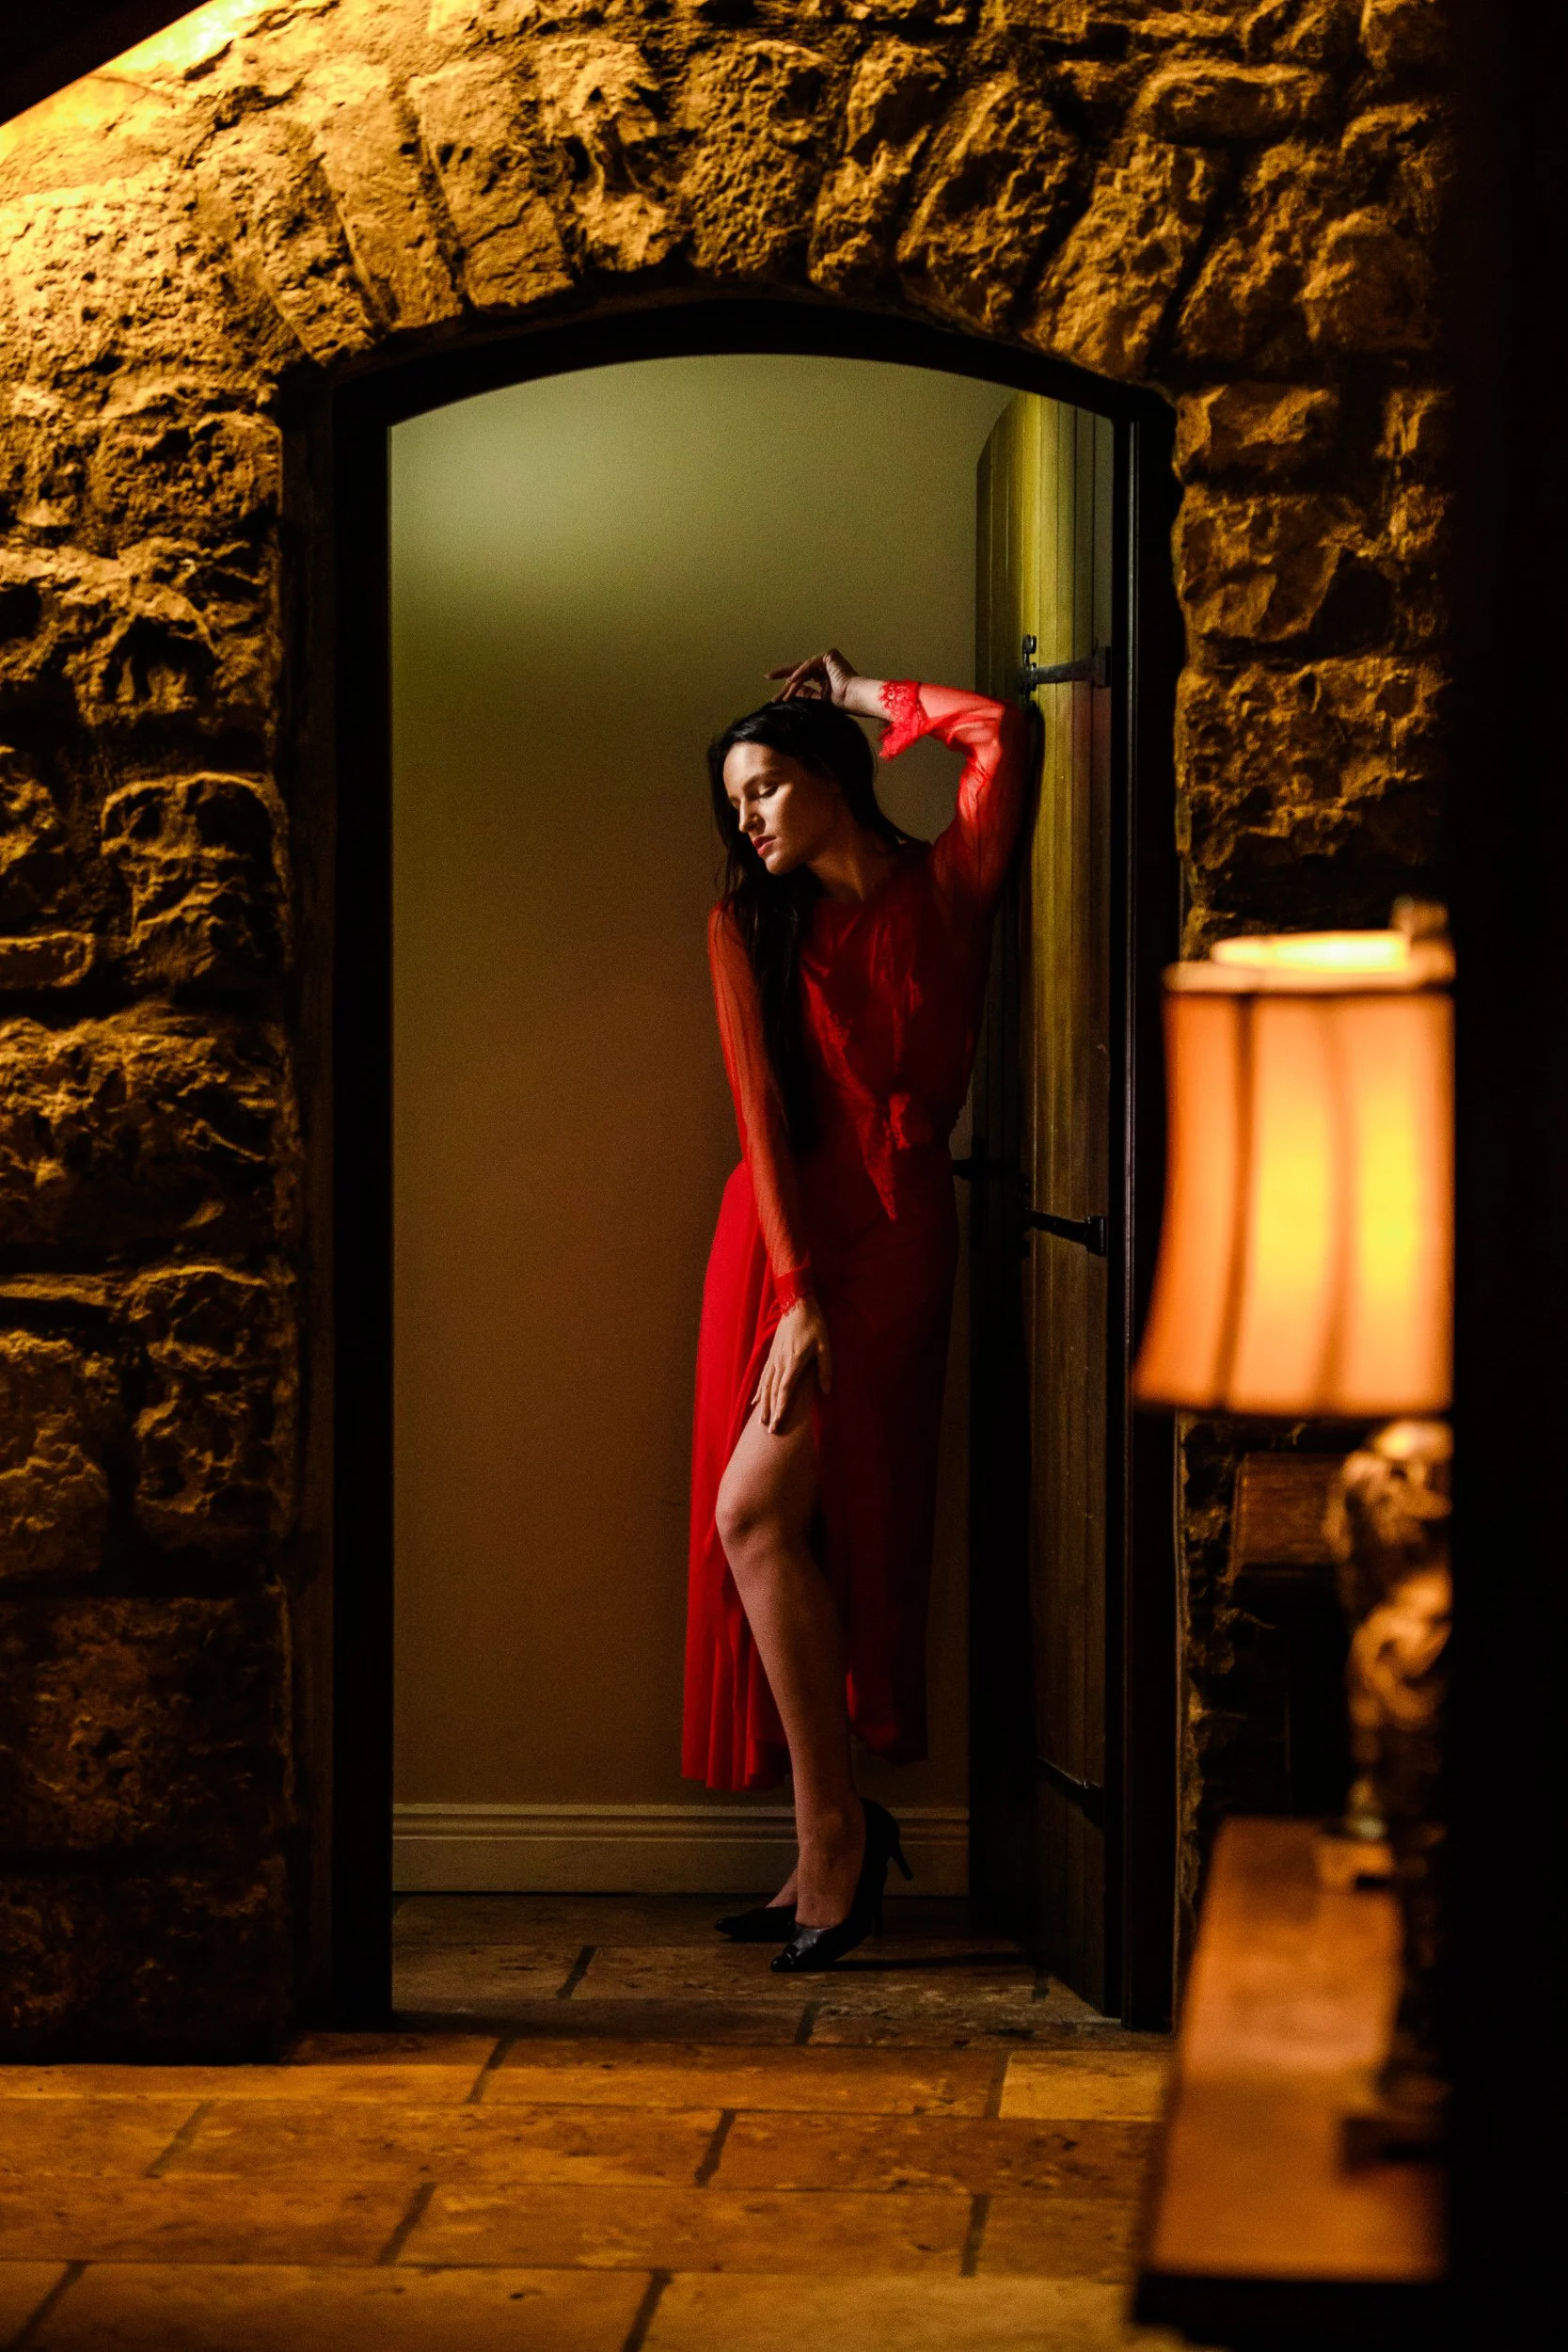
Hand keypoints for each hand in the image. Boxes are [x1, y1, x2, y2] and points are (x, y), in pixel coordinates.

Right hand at [753, 1297, 832, 1433]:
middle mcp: (780, 1363)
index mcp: (794, 1362)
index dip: (781, 1409)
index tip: (778, 1424)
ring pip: (766, 1387)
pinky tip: (755, 1401)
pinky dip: (759, 1391)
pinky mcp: (772, 1356)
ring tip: (761, 1422)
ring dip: (763, 1405)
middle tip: (769, 1432)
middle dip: (771, 1413)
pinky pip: (763, 1377)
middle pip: (773, 1393)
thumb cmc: (814, 1325)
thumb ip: (825, 1369)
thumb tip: (826, 1390)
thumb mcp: (825, 1345)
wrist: (796, 1305)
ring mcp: (774, 1359)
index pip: (785, 1391)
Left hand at [766, 649, 858, 707]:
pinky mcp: (829, 655)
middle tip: (767, 677)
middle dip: (783, 675)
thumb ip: (806, 694)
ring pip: (803, 669)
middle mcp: (824, 665)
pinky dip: (800, 672)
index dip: (787, 683)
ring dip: (792, 682)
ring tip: (782, 695)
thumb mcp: (818, 700)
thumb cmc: (843, 703)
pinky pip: (810, 664)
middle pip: (799, 670)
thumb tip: (791, 691)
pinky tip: (791, 681)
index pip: (802, 677)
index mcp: (823, 675)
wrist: (855, 699)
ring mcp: (827, 659)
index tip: (773, 690)